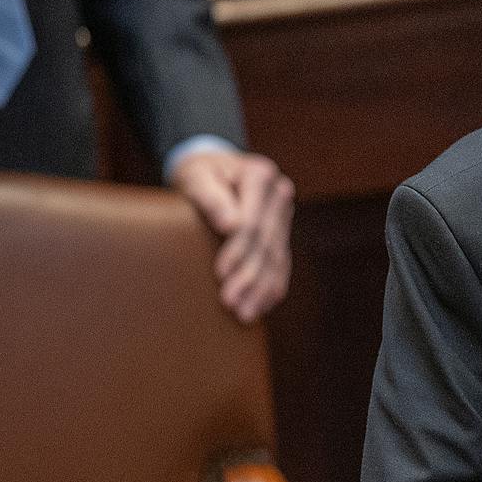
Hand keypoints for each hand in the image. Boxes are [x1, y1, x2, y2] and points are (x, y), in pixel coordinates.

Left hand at [169, 148, 294, 323]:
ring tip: (245, 314)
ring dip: (261, 289)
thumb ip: (211, 198)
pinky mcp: (282, 231)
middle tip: (230, 303)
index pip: (252, 221)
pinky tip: (263, 306)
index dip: (238, 251)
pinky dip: (272, 286)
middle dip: (249, 277)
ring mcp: (284, 214)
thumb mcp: (196, 177)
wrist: (213, 167)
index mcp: (261, 175)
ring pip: (276, 257)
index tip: (220, 274)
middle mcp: (279, 194)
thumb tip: (230, 225)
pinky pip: (281, 262)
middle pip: (266, 243)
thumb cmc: (198, 173)